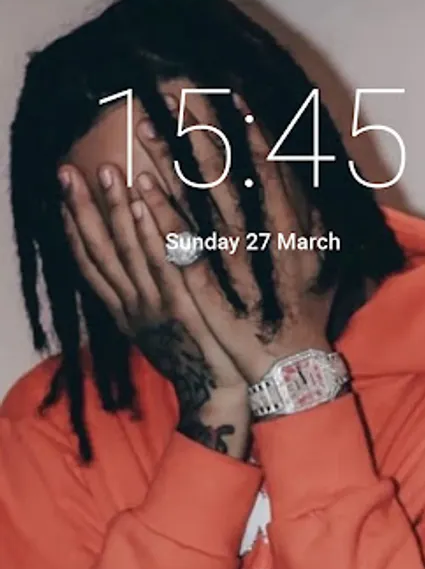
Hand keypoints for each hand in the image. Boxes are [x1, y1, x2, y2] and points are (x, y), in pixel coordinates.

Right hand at [58, 162, 249, 456]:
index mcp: (124, 312)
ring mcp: (155, 307)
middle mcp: (132, 307)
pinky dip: (151, 231)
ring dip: (115, 210)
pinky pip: (163, 263)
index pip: (90, 266)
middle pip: (100, 253)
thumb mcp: (158, 330)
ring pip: (128, 252)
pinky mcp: (182, 307)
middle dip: (84, 211)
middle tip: (69, 172)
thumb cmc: (193, 358)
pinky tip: (142, 203)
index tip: (64, 198)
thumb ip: (146, 300)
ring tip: (107, 172)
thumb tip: (139, 268)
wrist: (215, 396)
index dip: (73, 231)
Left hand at [136, 89, 334, 384]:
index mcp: (292, 231)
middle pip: (226, 179)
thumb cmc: (308, 312)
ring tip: (146, 129)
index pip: (270, 172)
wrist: (289, 365)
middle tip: (176, 98)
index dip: (251, 133)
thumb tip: (312, 180)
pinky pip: (180, 245)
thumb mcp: (326, 262)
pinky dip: (161, 216)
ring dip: (171, 163)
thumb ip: (318, 220)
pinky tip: (141, 190)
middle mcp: (260, 242)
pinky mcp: (207, 286)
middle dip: (201, 134)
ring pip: (197, 204)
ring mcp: (230, 263)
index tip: (234, 98)